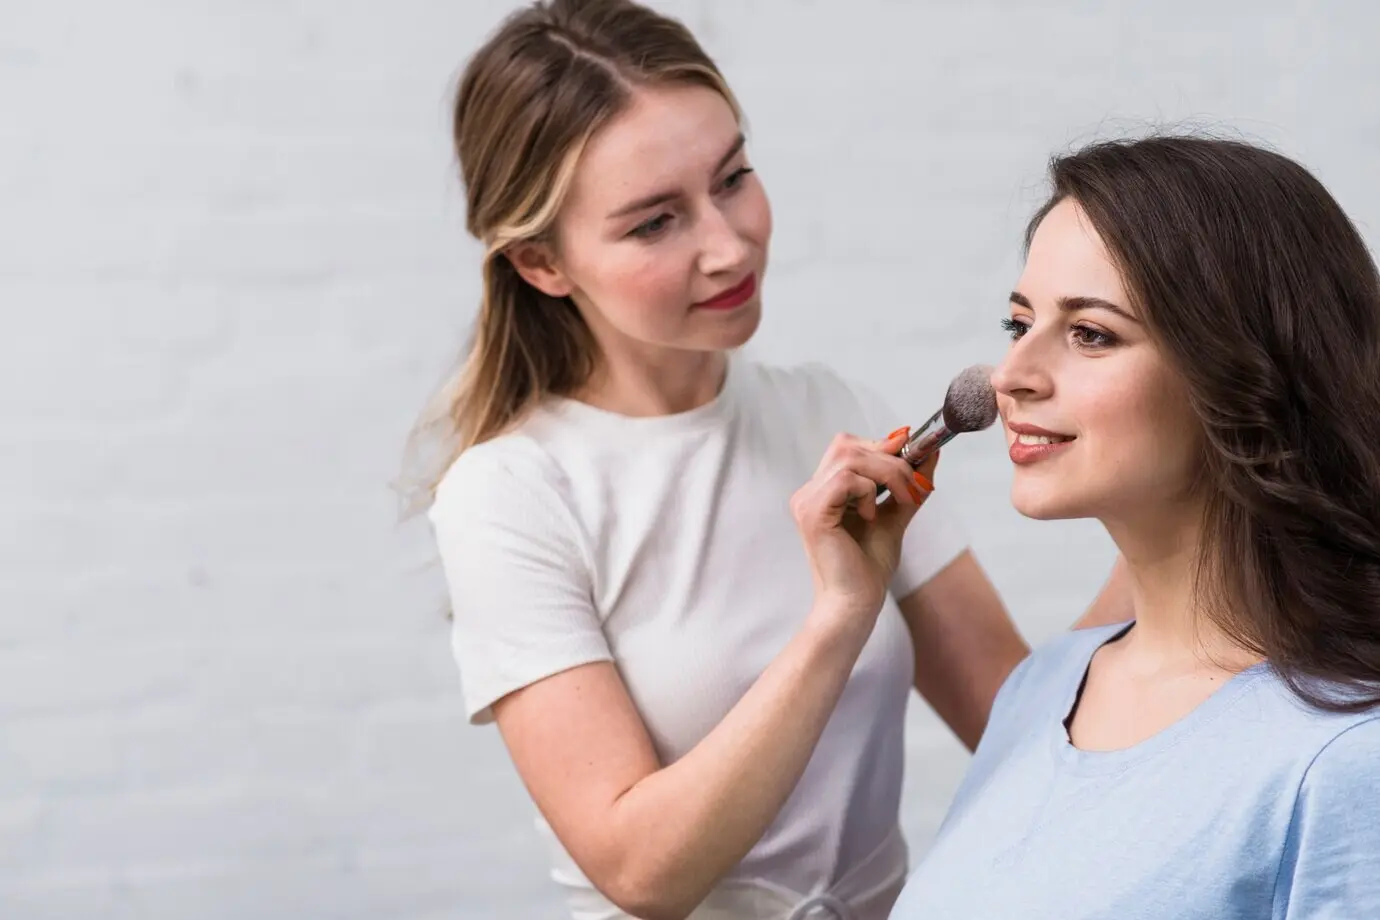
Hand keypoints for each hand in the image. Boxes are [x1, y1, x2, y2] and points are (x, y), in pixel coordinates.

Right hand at [790, 427, 939, 634]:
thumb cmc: (869, 566)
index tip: (914, 453)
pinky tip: (872, 515)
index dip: (881, 445)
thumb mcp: (895, 514)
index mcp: (823, 491)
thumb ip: (908, 484)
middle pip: (847, 445)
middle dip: (889, 458)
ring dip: (887, 474)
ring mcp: (807, 501)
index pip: (848, 447)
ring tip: (902, 500)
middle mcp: (810, 492)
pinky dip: (868, 491)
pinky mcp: (813, 513)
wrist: (856, 603)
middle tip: (913, 484)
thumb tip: (930, 452)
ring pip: (850, 458)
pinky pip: (846, 479)